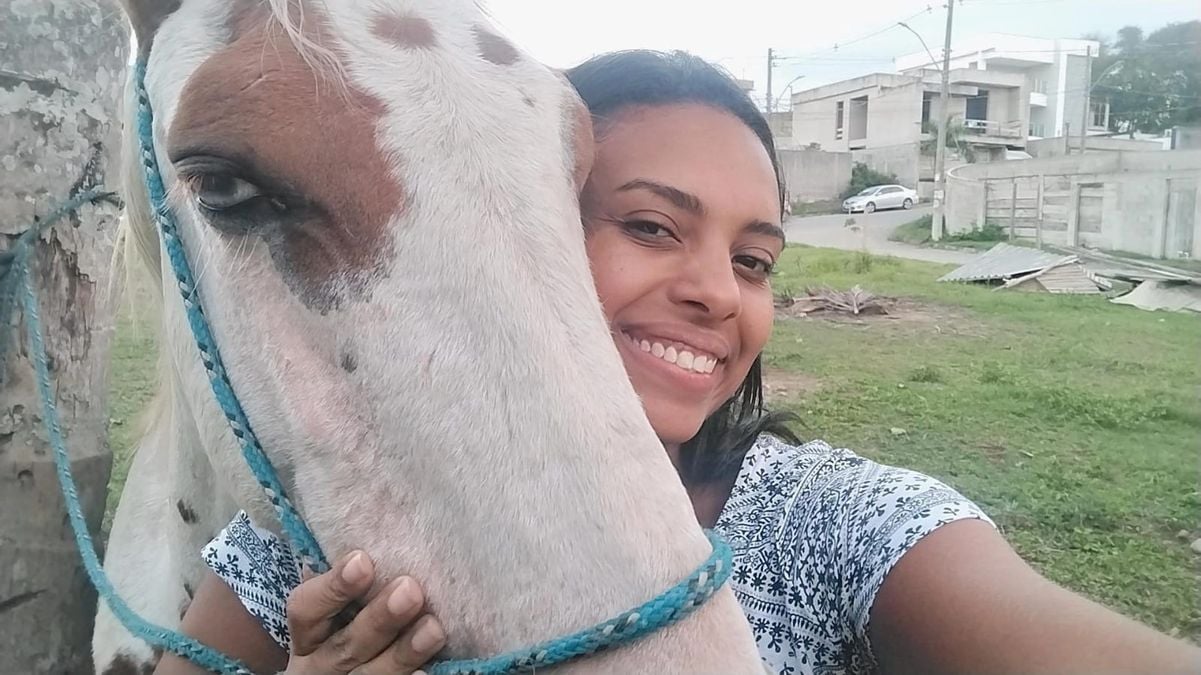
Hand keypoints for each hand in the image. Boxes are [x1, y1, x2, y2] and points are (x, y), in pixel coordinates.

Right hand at [283, 551, 445, 673]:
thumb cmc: (346, 626)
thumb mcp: (334, 611)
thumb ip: (343, 583)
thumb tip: (361, 541)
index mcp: (308, 635)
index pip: (306, 610)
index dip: (332, 587)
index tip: (362, 560)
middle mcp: (320, 665)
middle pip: (345, 645)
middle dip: (379, 618)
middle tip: (410, 589)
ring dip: (404, 652)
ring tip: (434, 628)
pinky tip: (428, 671)